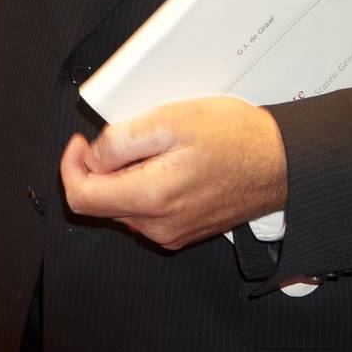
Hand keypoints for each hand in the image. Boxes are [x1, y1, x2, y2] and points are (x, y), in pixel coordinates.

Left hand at [59, 96, 286, 249]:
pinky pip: (145, 211)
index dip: (70, 166)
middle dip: (99, 168)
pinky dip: (143, 186)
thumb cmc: (237, 139)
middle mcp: (158, 225)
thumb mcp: (171, 119)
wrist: (281, 163)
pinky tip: (166, 163)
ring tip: (152, 147)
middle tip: (121, 138)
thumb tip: (92, 155)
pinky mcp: (183, 230)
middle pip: (100, 202)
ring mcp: (171, 232)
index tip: (80, 143)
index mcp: (151, 198)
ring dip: (123, 176)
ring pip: (122, 206)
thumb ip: (121, 139)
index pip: (81, 197)